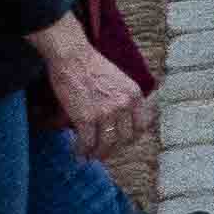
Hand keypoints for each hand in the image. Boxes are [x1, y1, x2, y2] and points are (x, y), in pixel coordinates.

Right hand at [34, 17, 152, 165]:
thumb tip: (120, 120)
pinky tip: (78, 153)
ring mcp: (106, 112)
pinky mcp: (86, 117)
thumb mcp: (119, 80)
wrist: (73, 57)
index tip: (122, 143)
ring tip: (90, 156)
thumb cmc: (91, 66)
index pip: (141, 126)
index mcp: (134, 95)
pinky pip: (87, 141)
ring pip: (107, 143)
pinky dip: (82, 151)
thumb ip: (123, 99)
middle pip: (124, 138)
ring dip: (98, 153)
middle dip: (114, 149)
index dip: (131, 139)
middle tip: (104, 154)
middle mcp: (124, 105)